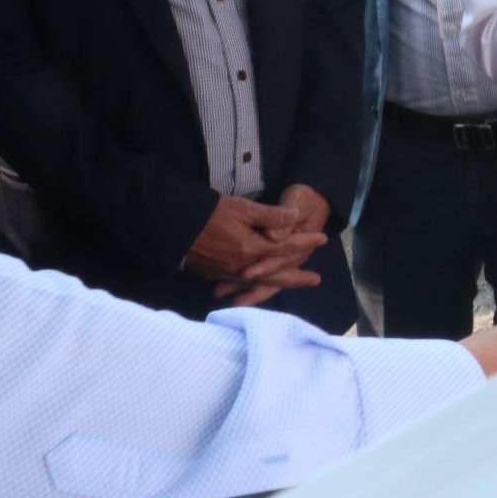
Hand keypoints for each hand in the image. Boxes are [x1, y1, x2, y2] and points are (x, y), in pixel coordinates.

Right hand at [185, 194, 324, 308]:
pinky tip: (257, 289)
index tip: (322, 238)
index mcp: (253, 249)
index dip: (305, 241)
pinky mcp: (217, 275)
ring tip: (292, 285)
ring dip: (278, 284)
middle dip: (297, 276)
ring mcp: (229, 274)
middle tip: (316, 280)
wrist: (174, 226)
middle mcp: (244, 267)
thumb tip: (296, 217)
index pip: (286, 246)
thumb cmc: (209, 213)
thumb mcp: (241, 208)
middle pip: (277, 274)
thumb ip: (269, 215)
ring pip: (260, 283)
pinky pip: (241, 286)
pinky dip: (252, 288)